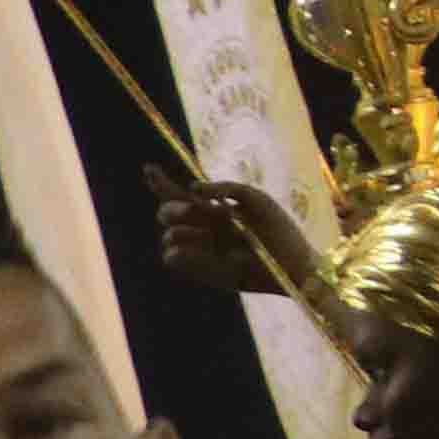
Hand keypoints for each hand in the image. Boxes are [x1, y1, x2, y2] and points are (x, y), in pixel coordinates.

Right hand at [146, 168, 299, 300]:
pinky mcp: (199, 269)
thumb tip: (192, 188)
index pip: (180, 195)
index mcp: (213, 209)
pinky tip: (201, 250)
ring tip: (210, 234)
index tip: (149, 168)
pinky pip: (171, 258)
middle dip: (171, 209)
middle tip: (190, 209)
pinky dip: (180, 252)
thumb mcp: (257, 200)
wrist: (290, 263)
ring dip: (183, 231)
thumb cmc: (277, 229)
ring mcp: (199, 249)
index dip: (161, 182)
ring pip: (168, 236)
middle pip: (166, 213)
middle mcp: (201, 228)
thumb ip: (227, 188)